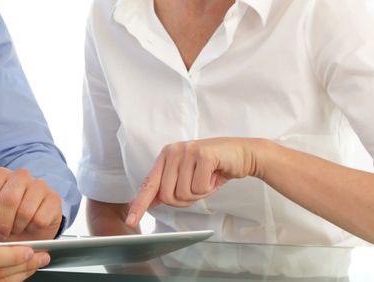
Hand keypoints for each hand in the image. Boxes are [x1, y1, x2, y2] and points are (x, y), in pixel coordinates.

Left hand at [0, 167, 62, 241]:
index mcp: (0, 174)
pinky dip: (33, 229)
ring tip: (16, 229)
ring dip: (18, 227)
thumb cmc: (0, 219)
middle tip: (2, 232)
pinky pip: (40, 219)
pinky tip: (30, 227)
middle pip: (9, 200)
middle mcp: (21, 175)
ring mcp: (39, 185)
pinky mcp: (54, 199)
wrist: (27, 229)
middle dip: (2, 223)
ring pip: (25, 211)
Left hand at [125, 138, 261, 228]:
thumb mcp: (188, 177)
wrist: (242, 154)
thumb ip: (170, 186)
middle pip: (168, 195)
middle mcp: (173, 151)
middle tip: (198, 186)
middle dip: (185, 199)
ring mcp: (187, 151)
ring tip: (207, 178)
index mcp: (166, 156)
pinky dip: (209, 188)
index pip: (149, 184)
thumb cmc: (214, 168)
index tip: (131, 221)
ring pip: (183, 193)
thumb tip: (152, 201)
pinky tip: (214, 175)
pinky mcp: (203, 154)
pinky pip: (199, 187)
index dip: (140, 204)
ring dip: (199, 193)